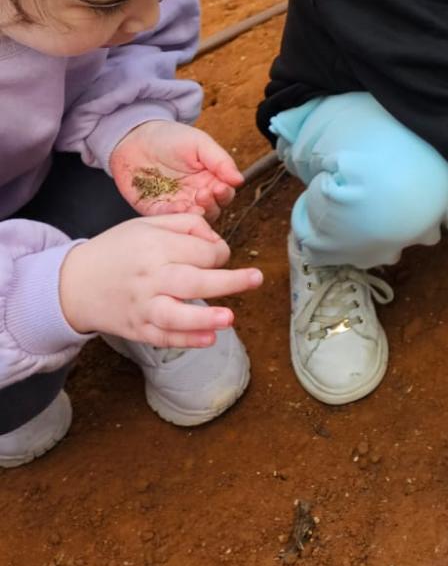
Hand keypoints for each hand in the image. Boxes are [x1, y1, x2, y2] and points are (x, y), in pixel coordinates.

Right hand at [58, 214, 262, 347]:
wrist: (74, 283)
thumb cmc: (118, 250)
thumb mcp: (147, 224)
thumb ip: (186, 225)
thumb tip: (216, 241)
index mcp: (154, 247)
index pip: (199, 251)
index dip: (217, 252)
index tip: (217, 255)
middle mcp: (149, 277)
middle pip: (193, 280)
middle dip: (228, 281)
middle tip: (256, 278)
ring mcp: (142, 307)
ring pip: (176, 315)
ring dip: (204, 318)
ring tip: (231, 318)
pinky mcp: (137, 329)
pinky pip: (164, 337)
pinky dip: (186, 340)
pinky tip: (209, 340)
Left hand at [109, 120, 242, 219]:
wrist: (134, 137)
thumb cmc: (169, 137)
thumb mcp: (199, 143)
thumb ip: (220, 160)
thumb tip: (239, 180)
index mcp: (209, 178)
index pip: (225, 194)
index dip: (224, 194)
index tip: (219, 186)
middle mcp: (195, 194)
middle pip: (212, 211)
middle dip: (211, 205)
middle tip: (203, 193)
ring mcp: (176, 204)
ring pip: (193, 219)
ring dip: (196, 214)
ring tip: (192, 202)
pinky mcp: (156, 209)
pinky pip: (168, 218)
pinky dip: (174, 216)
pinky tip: (176, 206)